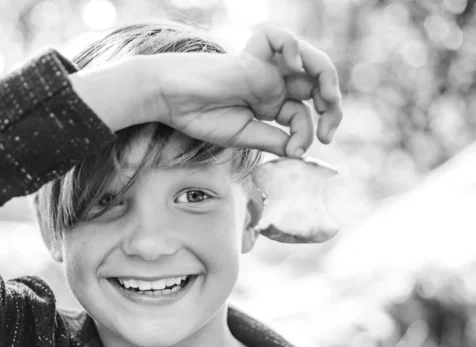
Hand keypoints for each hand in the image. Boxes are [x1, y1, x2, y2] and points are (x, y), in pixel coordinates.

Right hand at [151, 25, 342, 156]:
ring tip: (327, 99)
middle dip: (332, 108)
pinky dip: (292, 46)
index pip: (303, 114)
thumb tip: (301, 151)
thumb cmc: (201, 117)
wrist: (171, 100)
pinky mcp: (252, 55)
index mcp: (271, 104)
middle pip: (316, 85)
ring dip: (327, 78)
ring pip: (309, 60)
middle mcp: (273, 84)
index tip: (297, 152)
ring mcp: (265, 68)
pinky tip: (293, 64)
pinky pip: (278, 38)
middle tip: (328, 132)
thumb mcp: (244, 137)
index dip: (307, 133)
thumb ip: (273, 140)